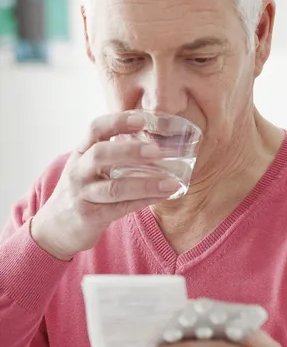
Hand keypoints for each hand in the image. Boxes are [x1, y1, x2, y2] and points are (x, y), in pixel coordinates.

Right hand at [31, 112, 179, 259]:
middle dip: (129, 151)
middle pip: (100, 155)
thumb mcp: (88, 167)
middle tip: (157, 151)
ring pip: (114, 188)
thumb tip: (154, 142)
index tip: (142, 119)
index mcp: (81, 153)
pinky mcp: (90, 217)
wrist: (56, 227)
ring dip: (146, 184)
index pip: (95, 129)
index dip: (117, 122)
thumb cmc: (82, 191)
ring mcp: (82, 194)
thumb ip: (112, 154)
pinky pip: (120, 208)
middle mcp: (78, 171)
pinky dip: (144, 201)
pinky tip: (162, 197)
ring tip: (172, 183)